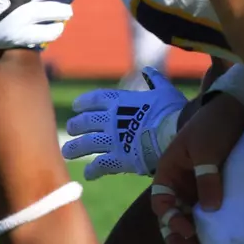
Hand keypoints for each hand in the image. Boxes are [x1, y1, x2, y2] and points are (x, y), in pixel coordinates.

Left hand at [63, 67, 187, 179]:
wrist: (176, 133)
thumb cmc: (173, 110)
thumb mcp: (164, 91)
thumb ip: (154, 81)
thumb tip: (148, 70)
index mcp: (121, 102)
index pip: (95, 99)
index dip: (84, 102)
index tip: (76, 106)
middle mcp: (111, 120)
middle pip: (85, 122)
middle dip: (76, 125)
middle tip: (71, 129)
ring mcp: (113, 140)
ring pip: (86, 144)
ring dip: (75, 148)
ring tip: (67, 152)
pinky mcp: (120, 158)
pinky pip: (101, 165)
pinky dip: (93, 170)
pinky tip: (89, 174)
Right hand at [149, 89, 243, 243]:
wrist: (238, 107)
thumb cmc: (216, 124)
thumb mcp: (208, 149)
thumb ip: (207, 178)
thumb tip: (209, 209)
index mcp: (169, 170)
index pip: (161, 202)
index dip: (170, 219)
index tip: (187, 230)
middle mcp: (179, 182)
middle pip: (172, 216)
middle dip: (178, 238)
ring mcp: (196, 186)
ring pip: (189, 218)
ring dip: (193, 238)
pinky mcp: (214, 188)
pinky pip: (207, 212)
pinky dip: (210, 228)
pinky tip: (217, 242)